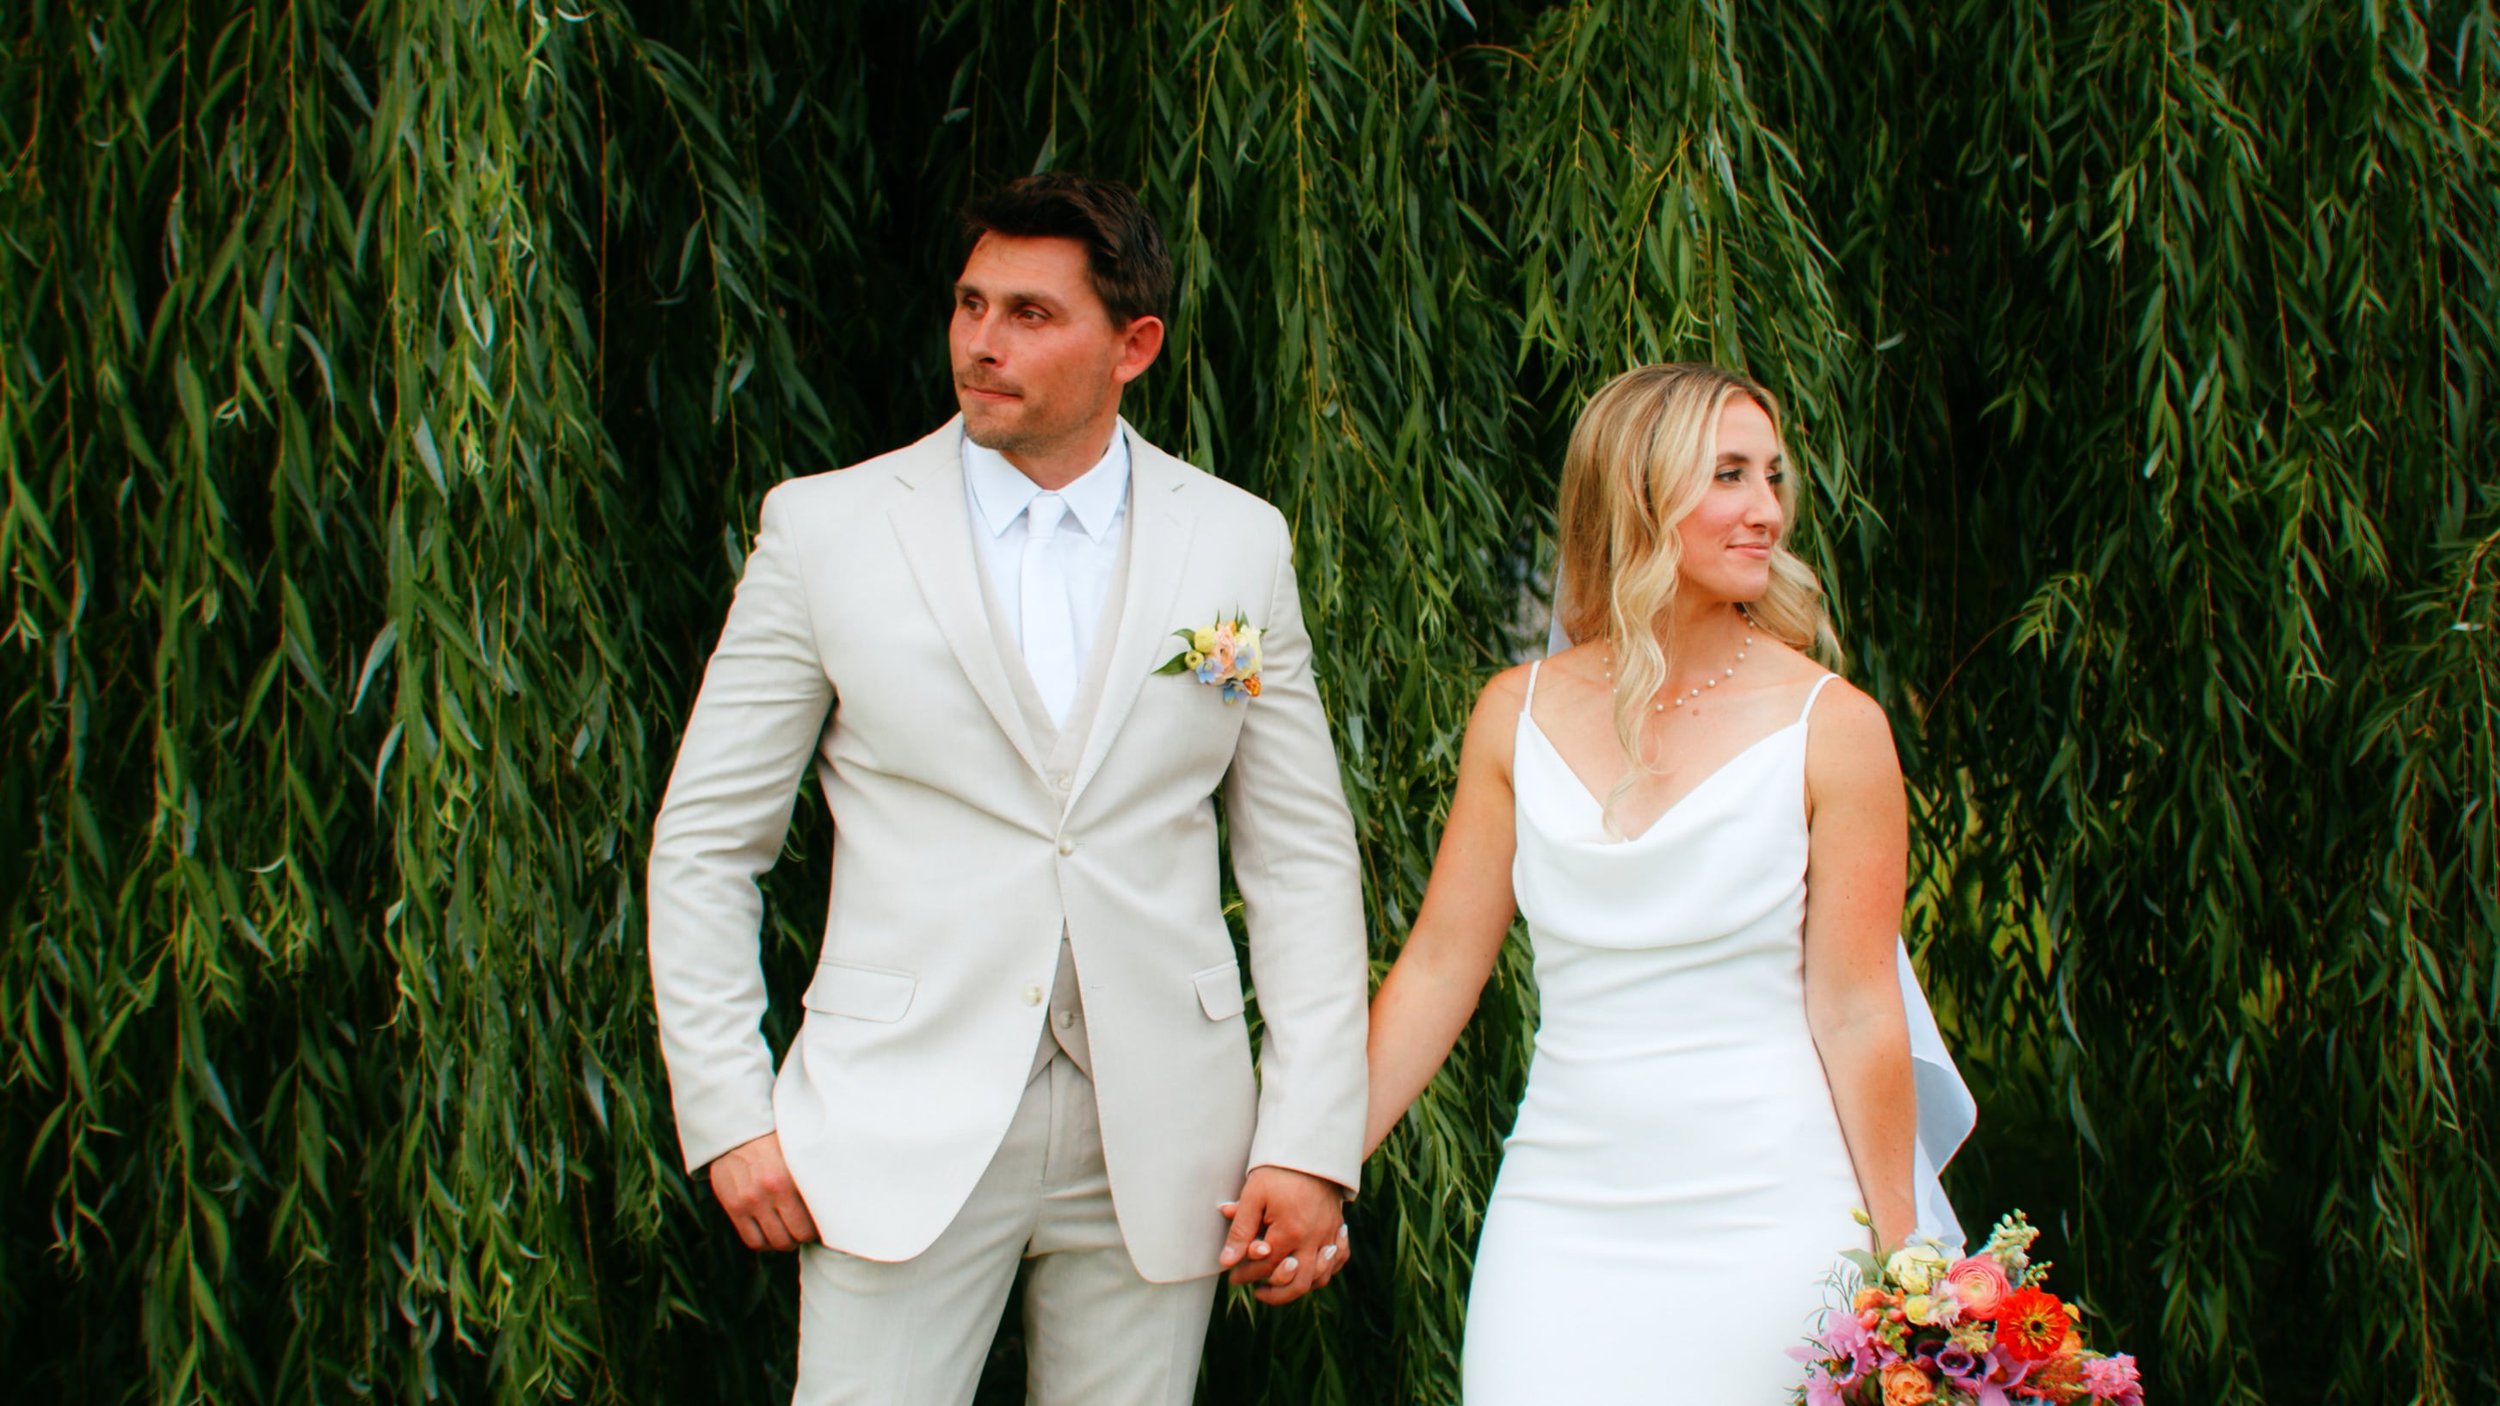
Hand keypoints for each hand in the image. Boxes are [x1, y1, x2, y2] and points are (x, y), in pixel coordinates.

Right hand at [707, 1131, 818, 1251]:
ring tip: (791, 1231)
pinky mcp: (733, 1207)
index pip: (813, 1220)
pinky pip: (753, 1240)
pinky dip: (766, 1243)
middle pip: (797, 1235)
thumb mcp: (797, 1152)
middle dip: (805, 1235)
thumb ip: (811, 1176)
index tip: (824, 1222)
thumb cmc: (774, 1141)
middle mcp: (769, 1191)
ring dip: (787, 1241)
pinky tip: (773, 1233)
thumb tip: (836, 1198)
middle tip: (808, 1227)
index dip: (821, 1226)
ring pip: (776, 1242)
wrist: (737, 1129)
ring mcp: (749, 1201)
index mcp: (789, 1178)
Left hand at [1217, 1166, 1350, 1304]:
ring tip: (1281, 1285)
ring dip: (1300, 1286)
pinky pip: (1339, 1259)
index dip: (1246, 1274)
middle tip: (1258, 1291)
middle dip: (1275, 1293)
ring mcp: (1329, 1235)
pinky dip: (1326, 1269)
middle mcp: (1313, 1239)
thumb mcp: (1253, 1196)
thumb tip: (1226, 1262)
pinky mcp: (1337, 1228)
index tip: (1233, 1276)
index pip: (1266, 1267)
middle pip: (1297, 1282)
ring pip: (1320, 1276)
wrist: (1310, 1150)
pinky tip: (1309, 1269)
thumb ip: (1240, 1230)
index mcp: (1290, 1232)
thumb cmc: (1277, 1171)